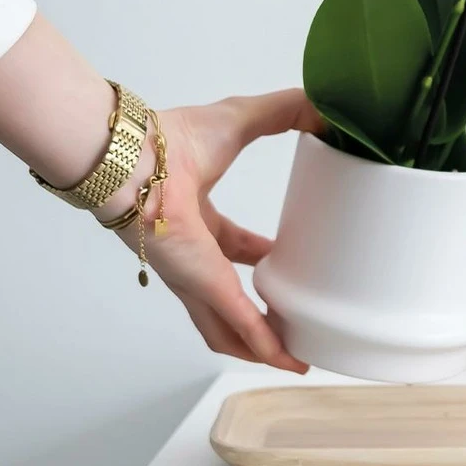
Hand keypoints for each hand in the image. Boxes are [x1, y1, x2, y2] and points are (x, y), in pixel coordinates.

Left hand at [103, 89, 322, 372]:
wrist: (140, 160)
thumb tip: (325, 108)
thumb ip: (284, 109)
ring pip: (229, 326)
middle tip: (295, 322)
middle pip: (227, 297)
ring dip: (261, 344)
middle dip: (260, 314)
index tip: (288, 258)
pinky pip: (240, 323)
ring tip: (294, 356)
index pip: (232, 247)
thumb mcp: (243, 118)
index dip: (261, 255)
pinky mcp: (204, 286)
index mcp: (198, 217)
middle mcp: (194, 255)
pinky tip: (288, 357)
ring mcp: (196, 276)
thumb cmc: (175, 140)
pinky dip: (264, 342)